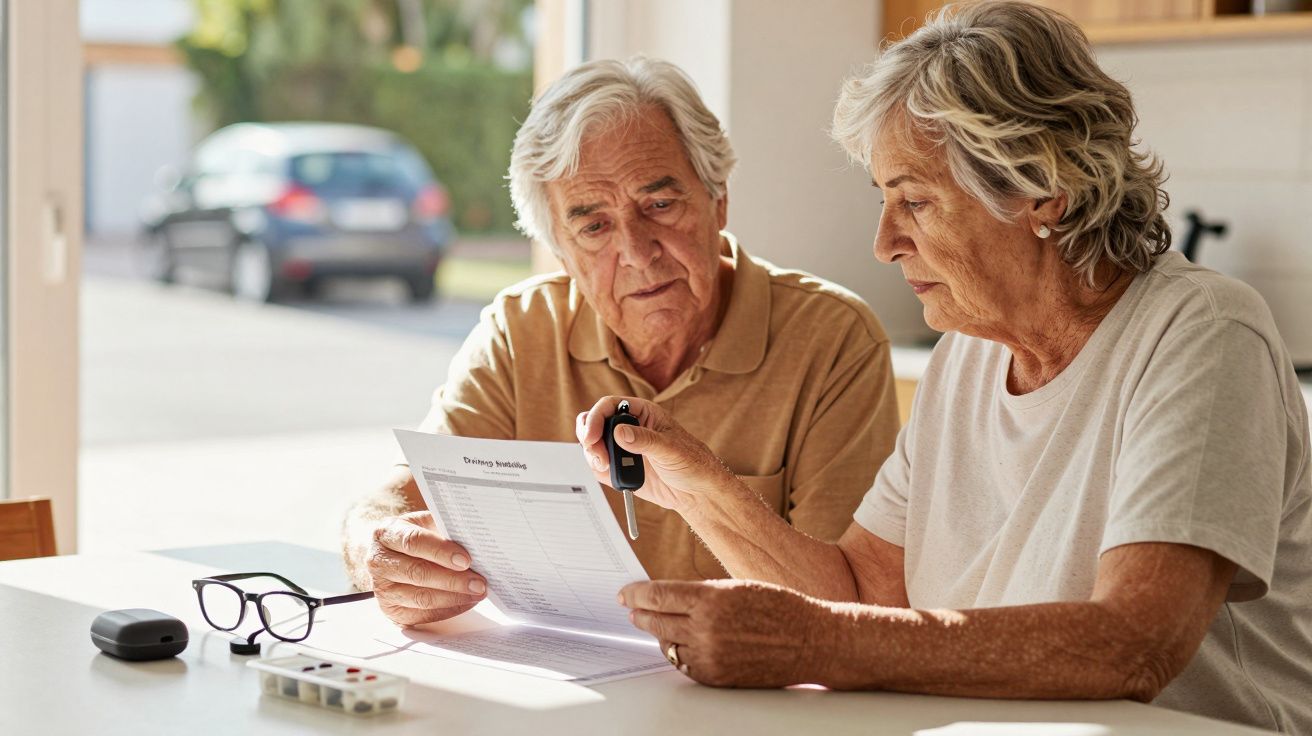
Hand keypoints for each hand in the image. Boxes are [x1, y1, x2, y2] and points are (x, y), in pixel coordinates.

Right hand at [366, 511, 487, 626]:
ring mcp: (383, 589)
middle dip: (453, 580)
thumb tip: (475, 540)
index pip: (413, 542)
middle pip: (418, 573)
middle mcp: (378, 562)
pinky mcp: (391, 611)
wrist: (393, 555)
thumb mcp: (426, 523)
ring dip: (454, 598)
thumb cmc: (416, 536)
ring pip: (421, 598)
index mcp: (386, 533)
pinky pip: (423, 615)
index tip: (466, 560)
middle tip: (479, 583)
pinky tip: (466, 602)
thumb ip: (444, 529)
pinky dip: (448, 610)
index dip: (441, 551)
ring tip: (478, 593)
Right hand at [575, 396, 740, 512]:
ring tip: (606, 466)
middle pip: (595, 422)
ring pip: (593, 444)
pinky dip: (600, 470)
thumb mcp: (671, 449)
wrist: (697, 492)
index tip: (591, 436)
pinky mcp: (622, 468)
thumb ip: (644, 440)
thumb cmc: (693, 463)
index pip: (610, 405)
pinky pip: (600, 465)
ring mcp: (624, 448)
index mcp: (643, 413)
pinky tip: (614, 475)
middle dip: (589, 437)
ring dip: (592, 455)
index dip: (596, 417)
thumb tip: (620, 432)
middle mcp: (630, 427)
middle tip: (596, 454)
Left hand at [619, 579, 830, 687]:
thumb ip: (702, 594)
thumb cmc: (780, 608)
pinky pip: (684, 664)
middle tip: (631, 608)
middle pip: (656, 620)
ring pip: (667, 644)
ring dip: (658, 633)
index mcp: (711, 599)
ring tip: (654, 624)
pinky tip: (678, 643)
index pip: (658, 595)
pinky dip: (678, 652)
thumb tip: (670, 597)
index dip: (636, 594)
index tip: (625, 593)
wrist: (811, 641)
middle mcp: (706, 628)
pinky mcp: (716, 676)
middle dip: (640, 613)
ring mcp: (710, 655)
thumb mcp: (737, 587)